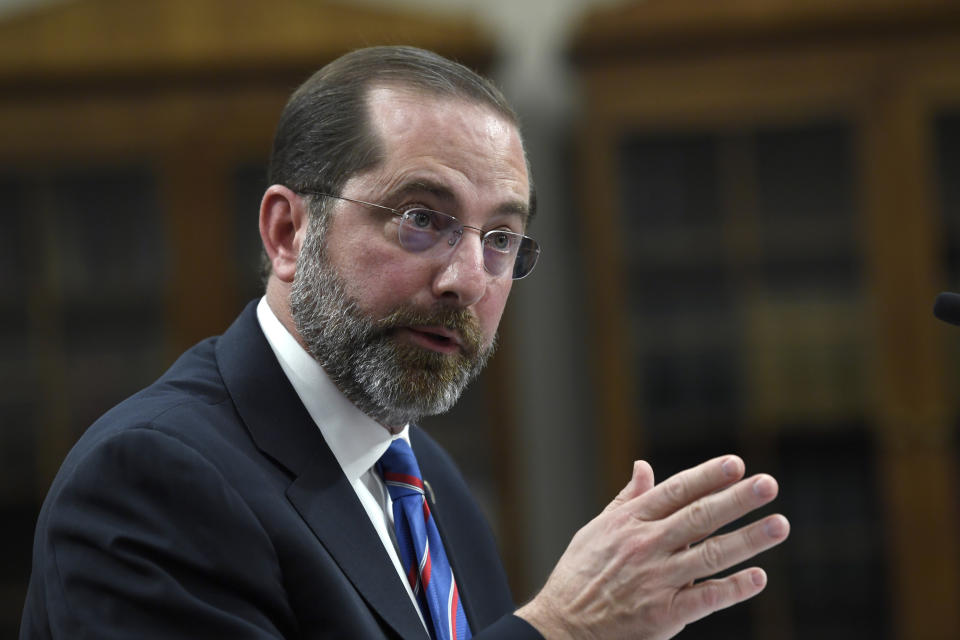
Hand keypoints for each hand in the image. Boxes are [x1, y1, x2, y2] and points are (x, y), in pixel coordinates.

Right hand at [515, 456, 788, 639]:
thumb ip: (627, 499)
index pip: (677, 492)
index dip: (708, 476)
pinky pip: (705, 598)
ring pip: (711, 555)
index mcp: (630, 521)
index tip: (737, 464)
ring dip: (749, 539)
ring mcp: (656, 580)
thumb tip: (644, 466)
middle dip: (737, 499)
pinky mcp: (663, 614)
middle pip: (700, 517)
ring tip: (779, 525)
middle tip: (769, 485)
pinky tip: (759, 577)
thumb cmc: (579, 574)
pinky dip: (733, 588)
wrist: (561, 626)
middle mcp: (646, 545)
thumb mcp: (596, 529)